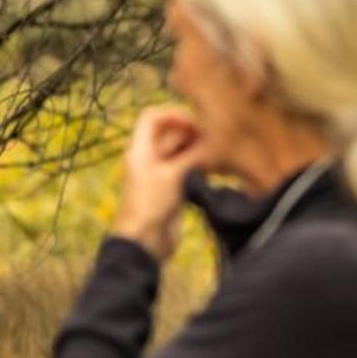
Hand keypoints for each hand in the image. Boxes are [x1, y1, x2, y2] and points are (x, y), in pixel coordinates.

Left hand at [112, 106, 204, 261]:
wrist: (144, 242)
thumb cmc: (150, 205)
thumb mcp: (171, 176)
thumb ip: (191, 156)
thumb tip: (212, 143)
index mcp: (140, 150)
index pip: (152, 118)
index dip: (173, 115)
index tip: (195, 123)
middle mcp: (149, 158)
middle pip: (170, 133)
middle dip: (191, 133)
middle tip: (213, 140)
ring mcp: (161, 173)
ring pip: (181, 151)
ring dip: (198, 150)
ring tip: (216, 155)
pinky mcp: (172, 188)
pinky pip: (187, 168)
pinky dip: (199, 165)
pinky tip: (214, 169)